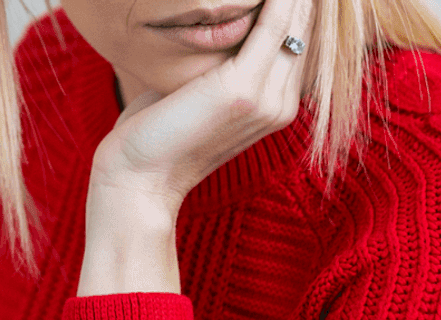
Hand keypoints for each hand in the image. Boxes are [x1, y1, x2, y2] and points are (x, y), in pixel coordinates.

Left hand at [78, 0, 313, 296]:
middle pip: (304, 28)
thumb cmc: (154, 135)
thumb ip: (216, 63)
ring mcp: (267, 99)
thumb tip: (215, 26)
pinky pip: (274, 24)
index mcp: (275, 107)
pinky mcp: (243, 89)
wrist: (136, 181)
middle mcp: (282, 104)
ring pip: (295, 21)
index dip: (293, 3)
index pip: (298, 40)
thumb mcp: (193, 92)